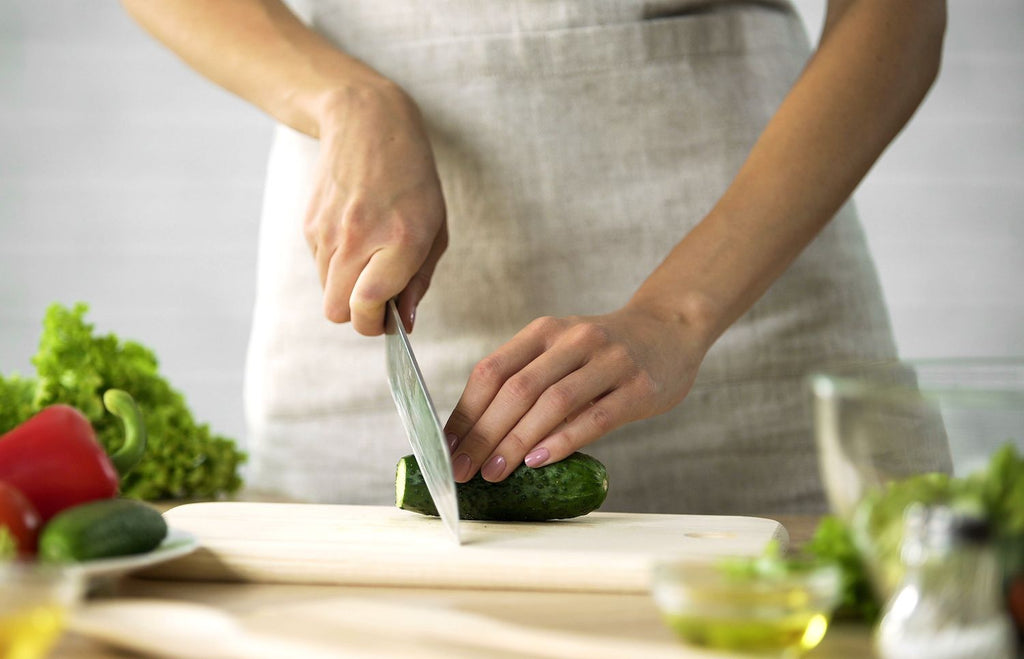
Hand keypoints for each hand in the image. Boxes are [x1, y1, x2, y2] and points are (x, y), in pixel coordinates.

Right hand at [305, 81, 446, 334]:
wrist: (368, 126)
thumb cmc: (413, 182)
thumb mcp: (435, 230)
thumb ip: (419, 281)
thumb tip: (404, 324)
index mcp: (400, 240)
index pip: (367, 305)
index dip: (375, 324)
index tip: (387, 320)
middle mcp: (359, 237)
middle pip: (337, 311)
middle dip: (358, 316)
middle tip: (378, 302)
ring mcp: (328, 231)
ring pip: (327, 293)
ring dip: (347, 289)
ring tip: (371, 258)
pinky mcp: (309, 226)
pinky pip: (320, 268)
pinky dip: (337, 266)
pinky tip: (355, 236)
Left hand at [443, 304, 708, 481]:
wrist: (671, 327)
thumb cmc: (606, 351)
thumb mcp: (562, 350)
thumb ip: (528, 380)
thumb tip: (479, 436)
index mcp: (545, 331)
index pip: (492, 371)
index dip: (465, 412)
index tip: (446, 448)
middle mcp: (573, 340)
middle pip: (516, 389)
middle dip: (483, 434)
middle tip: (463, 470)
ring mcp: (609, 361)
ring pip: (552, 403)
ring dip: (517, 441)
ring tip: (495, 472)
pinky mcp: (639, 387)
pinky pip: (596, 417)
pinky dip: (563, 440)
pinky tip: (540, 461)